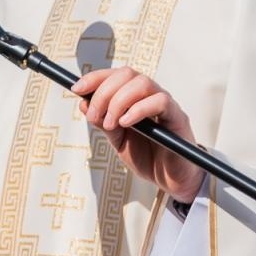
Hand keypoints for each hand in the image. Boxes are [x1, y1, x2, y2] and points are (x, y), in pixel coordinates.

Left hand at [72, 67, 202, 202]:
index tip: (77, 89)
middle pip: (127, 74)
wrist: (170, 181)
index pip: (115, 75)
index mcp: (135, 97)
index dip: (95, 78)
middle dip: (104, 93)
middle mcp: (150, 95)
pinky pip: (160, 101)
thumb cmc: (147, 157)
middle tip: (96, 116)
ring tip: (111, 124)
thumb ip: (103, 122)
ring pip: (142, 83)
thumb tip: (84, 103)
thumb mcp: (117, 140)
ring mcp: (165, 104)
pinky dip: (138, 109)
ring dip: (119, 101)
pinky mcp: (178, 117)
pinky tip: (126, 123)